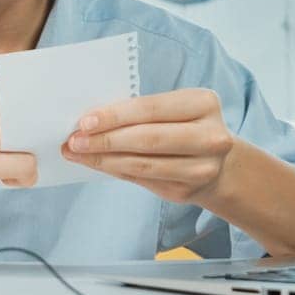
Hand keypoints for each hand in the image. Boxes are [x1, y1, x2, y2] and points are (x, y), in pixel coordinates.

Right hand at [0, 74, 36, 223]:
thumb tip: (44, 121)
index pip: (19, 91)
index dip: (30, 113)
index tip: (24, 130)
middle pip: (25, 114)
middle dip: (30, 136)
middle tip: (13, 152)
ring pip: (26, 141)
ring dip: (26, 160)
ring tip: (4, 168)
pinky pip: (23, 164)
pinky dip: (24, 176)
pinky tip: (6, 180)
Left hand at [60, 88, 233, 204]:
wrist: (220, 165)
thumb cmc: (185, 127)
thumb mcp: (174, 109)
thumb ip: (139, 113)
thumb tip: (89, 120)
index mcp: (204, 103)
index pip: (151, 109)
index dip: (115, 115)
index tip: (84, 121)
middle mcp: (210, 136)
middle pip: (147, 138)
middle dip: (105, 139)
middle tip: (74, 140)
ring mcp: (201, 167)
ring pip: (142, 164)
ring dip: (104, 159)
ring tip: (77, 153)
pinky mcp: (187, 190)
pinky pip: (142, 179)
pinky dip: (114, 170)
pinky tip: (96, 164)